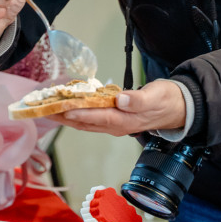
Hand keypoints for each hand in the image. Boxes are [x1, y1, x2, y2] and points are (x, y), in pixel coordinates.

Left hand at [47, 80, 186, 135]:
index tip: (61, 108)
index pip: (97, 117)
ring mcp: (115, 125)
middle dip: (63, 117)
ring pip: (85, 123)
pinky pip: (91, 120)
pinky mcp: (115, 120)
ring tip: (48, 110)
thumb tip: (121, 100)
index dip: (79, 113)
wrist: (177, 108)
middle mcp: (117, 125)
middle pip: (85, 123)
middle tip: (43, 110)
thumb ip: (139, 100)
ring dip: (66, 117)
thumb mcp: (156, 96)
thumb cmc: (166, 99)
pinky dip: (77, 115)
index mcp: (126, 120)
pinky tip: (67, 109)